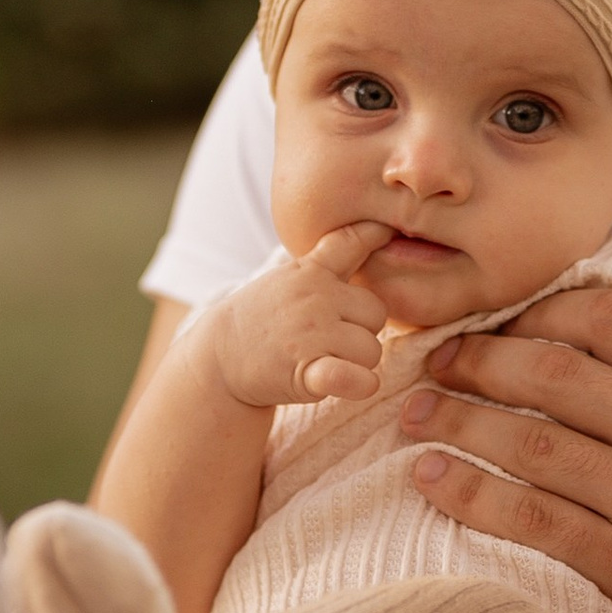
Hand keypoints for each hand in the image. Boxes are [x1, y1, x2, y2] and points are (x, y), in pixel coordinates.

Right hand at [208, 222, 389, 407]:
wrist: (219, 358)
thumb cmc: (263, 317)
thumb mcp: (291, 278)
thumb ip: (330, 258)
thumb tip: (378, 228)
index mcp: (311, 272)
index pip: (351, 241)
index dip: (377, 232)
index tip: (392, 227)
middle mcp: (314, 298)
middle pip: (377, 314)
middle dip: (362, 329)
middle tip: (332, 339)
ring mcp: (311, 335)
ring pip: (371, 351)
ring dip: (357, 362)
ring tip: (325, 359)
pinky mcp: (307, 374)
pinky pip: (357, 378)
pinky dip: (360, 384)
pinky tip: (350, 382)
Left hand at [393, 283, 611, 612]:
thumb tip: (590, 334)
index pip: (609, 316)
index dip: (536, 312)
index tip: (494, 320)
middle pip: (557, 372)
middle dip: (479, 360)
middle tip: (432, 361)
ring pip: (532, 443)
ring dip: (459, 422)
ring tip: (415, 412)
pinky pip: (531, 517)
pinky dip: (471, 493)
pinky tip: (431, 478)